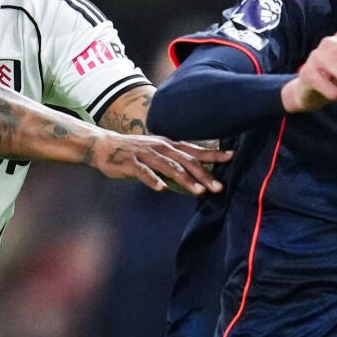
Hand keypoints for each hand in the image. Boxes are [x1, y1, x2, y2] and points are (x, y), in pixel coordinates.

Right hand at [91, 133, 232, 194]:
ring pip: (169, 167)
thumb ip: (175, 162)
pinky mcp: (131, 162)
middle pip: (186, 161)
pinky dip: (153, 180)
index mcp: (169, 145)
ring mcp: (146, 154)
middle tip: (219, 187)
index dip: (213, 153)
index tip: (232, 157)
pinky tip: (161, 189)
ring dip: (184, 179)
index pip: (195, 150)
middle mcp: (161, 148)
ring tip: (198, 191)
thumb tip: (197, 176)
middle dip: (204, 174)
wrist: (105, 146)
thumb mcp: (158, 154)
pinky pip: (143, 172)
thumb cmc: (135, 153)